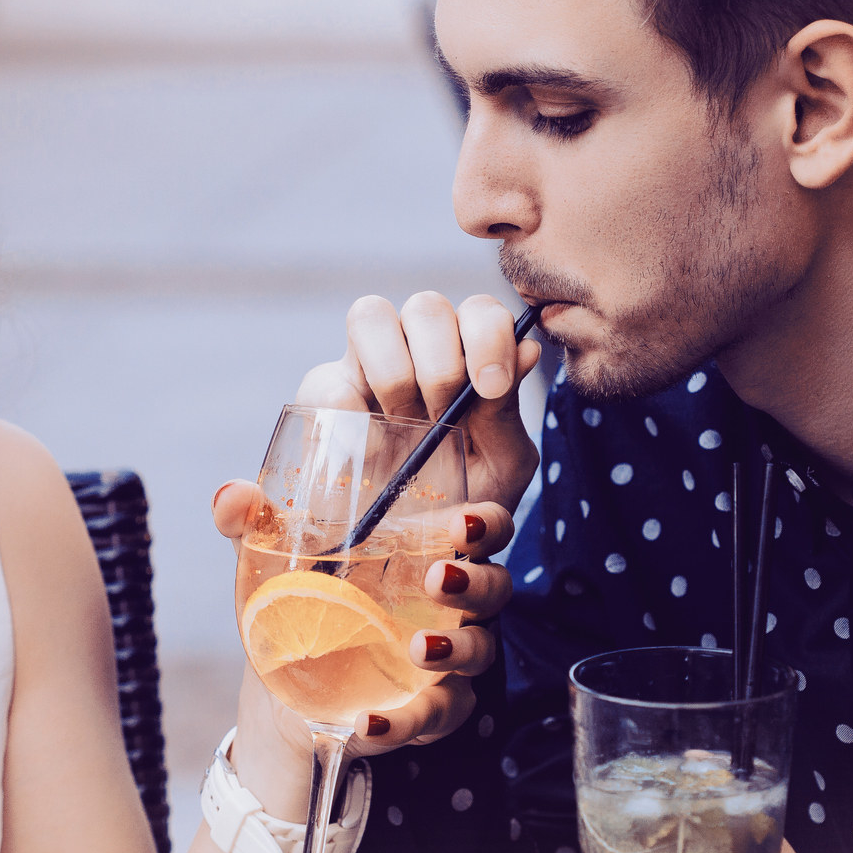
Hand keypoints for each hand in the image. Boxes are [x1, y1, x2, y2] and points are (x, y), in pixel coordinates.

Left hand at [213, 485, 515, 817]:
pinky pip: (432, 718)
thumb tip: (233, 496)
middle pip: (496, 588)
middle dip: (476, 582)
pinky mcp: (426, 711)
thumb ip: (256, 523)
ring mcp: (446, 662)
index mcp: (428, 553)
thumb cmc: (301, 602)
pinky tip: (367, 723)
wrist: (283, 688)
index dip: (490, 522)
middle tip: (436, 579)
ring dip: (455, 651)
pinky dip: (402, 723)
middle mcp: (450, 606)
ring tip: (419, 650)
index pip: (485, 528)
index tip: (464, 521)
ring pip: (480, 653)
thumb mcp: (274, 558)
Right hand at [296, 292, 542, 512]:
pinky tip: (369, 449)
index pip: (479, 312)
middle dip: (440, 363)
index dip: (488, 336)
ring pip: (371, 315)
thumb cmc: (468, 495)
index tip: (490, 388)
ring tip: (402, 426)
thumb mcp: (503, 467)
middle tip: (442, 417)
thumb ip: (511, 416)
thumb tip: (529, 350)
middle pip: (426, 306)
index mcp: (468, 357)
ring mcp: (367, 368)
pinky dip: (346, 407)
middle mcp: (418, 350)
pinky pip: (324, 378)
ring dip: (393, 372)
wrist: (418, 545)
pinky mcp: (323, 398)